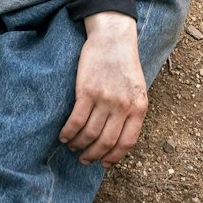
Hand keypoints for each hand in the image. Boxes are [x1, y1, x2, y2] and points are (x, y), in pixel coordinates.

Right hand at [59, 11, 147, 164]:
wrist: (113, 38)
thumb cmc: (125, 64)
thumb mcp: (138, 89)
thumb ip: (132, 111)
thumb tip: (119, 137)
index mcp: (139, 108)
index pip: (127, 142)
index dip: (113, 157)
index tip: (103, 163)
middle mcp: (123, 106)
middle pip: (106, 142)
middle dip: (93, 155)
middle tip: (84, 159)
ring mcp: (105, 99)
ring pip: (89, 134)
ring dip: (79, 145)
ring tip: (72, 147)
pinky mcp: (87, 91)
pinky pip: (76, 121)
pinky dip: (68, 133)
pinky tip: (64, 136)